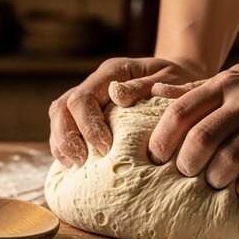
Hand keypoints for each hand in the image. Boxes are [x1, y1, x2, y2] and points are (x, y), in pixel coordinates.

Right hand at [49, 57, 205, 167]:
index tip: (105, 148)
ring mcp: (88, 97)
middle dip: (67, 137)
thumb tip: (117, 94)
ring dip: (61, 143)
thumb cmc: (178, 82)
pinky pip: (64, 127)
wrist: (180, 80)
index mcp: (111, 71)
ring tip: (74, 166)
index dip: (88, 125)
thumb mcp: (170, 81)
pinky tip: (73, 165)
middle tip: (82, 162)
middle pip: (62, 107)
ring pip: (58, 116)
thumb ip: (143, 87)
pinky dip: (64, 146)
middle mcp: (94, 83)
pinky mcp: (87, 114)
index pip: (83, 98)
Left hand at [148, 51, 238, 199]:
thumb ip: (197, 89)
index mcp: (226, 84)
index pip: (181, 112)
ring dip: (216, 178)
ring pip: (231, 158)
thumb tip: (155, 91)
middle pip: (202, 138)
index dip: (161, 139)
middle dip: (186, 164)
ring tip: (215, 183)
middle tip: (186, 174)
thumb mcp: (235, 77)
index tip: (155, 158)